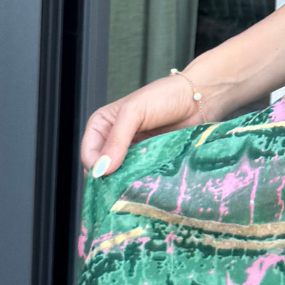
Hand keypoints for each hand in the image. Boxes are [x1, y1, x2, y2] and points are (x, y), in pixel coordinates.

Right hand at [80, 73, 202, 177]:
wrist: (196, 99)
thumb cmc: (164, 97)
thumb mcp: (134, 113)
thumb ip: (117, 140)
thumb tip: (102, 168)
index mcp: (101, 125)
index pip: (88, 154)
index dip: (95, 168)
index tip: (108, 178)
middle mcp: (113, 140)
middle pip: (102, 169)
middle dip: (109, 179)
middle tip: (122, 187)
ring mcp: (132, 152)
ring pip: (120, 176)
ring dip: (126, 182)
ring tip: (136, 185)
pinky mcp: (149, 161)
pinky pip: (139, 176)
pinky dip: (141, 181)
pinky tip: (148, 184)